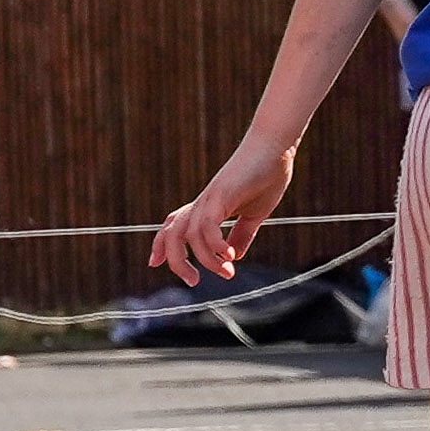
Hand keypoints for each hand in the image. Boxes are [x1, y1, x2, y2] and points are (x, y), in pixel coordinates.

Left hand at [152, 134, 295, 287]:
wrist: (274, 149)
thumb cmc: (267, 176)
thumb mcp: (255, 212)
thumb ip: (243, 234)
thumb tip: (234, 256)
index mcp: (208, 206)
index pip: (174, 226)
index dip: (160, 245)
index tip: (154, 264)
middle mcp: (202, 204)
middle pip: (173, 235)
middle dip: (177, 261)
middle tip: (194, 281)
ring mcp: (210, 200)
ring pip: (189, 236)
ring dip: (206, 260)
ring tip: (228, 273)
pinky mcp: (221, 196)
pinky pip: (207, 226)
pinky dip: (216, 245)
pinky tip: (231, 256)